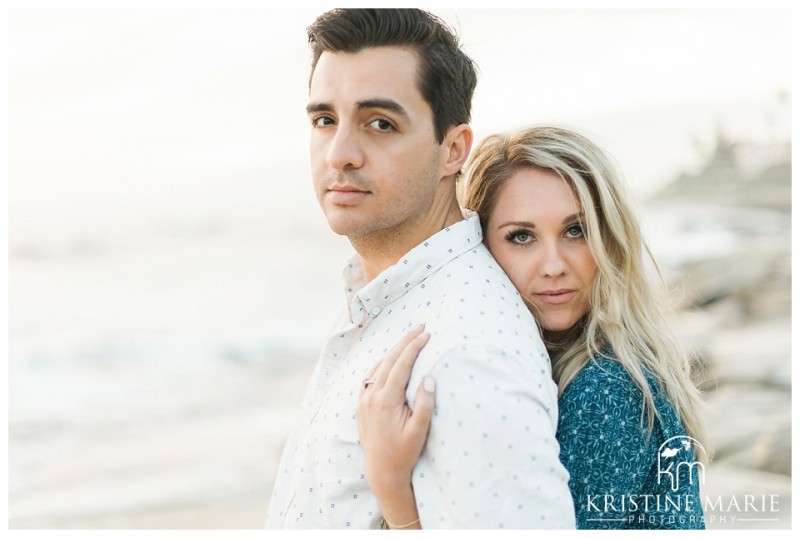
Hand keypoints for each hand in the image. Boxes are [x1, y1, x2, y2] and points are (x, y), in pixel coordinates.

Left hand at [357, 324, 435, 496]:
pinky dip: (381, 365)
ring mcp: (364, 400)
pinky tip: (388, 361)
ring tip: (408, 339)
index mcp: (386, 399)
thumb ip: (425, 403)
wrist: (382, 472)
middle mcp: (371, 396)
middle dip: (405, 341)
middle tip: (420, 326)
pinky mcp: (361, 405)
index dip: (414, 346)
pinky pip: (370, 377)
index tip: (427, 333)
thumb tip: (430, 377)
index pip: (401, 364)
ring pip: (378, 366)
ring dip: (394, 351)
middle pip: (389, 360)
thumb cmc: (404, 453)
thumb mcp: (419, 431)